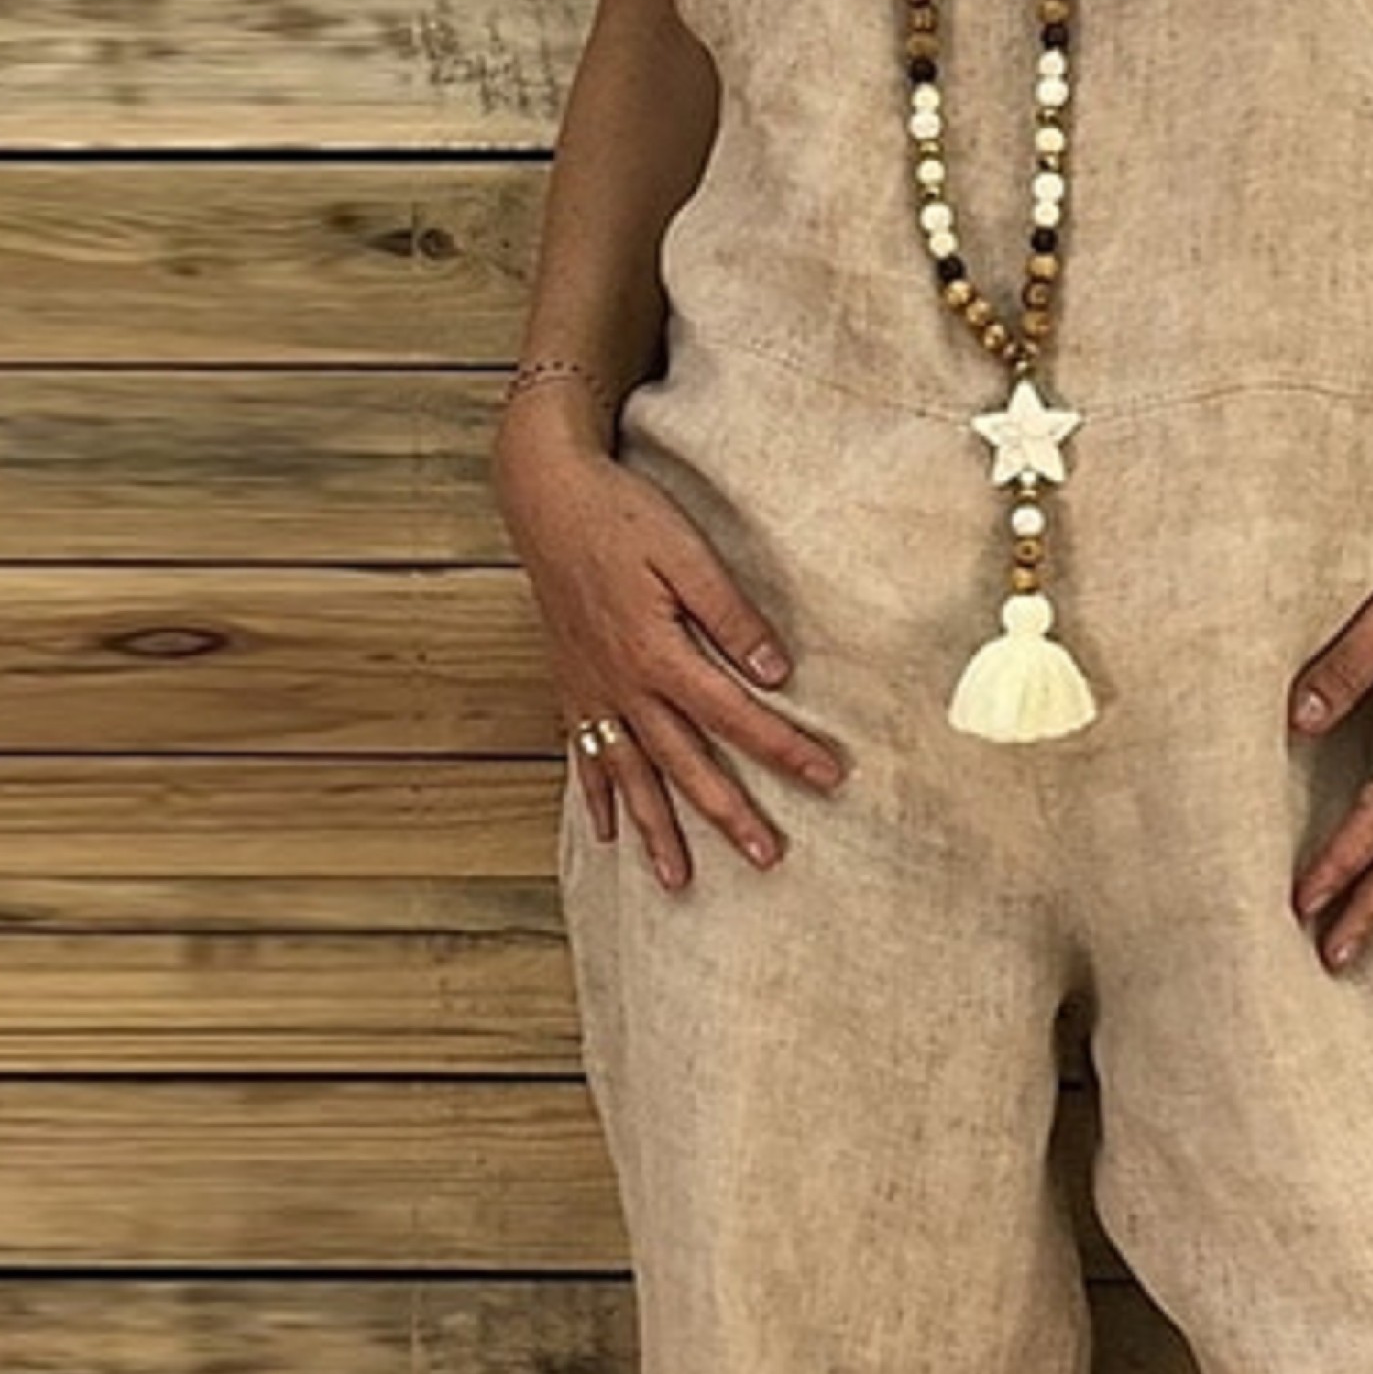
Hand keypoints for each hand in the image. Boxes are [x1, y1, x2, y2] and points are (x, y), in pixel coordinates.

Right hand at [494, 402, 847, 890]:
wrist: (544, 493)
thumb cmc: (619, 513)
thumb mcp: (686, 551)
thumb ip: (731, 615)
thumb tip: (776, 672)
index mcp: (659, 653)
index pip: (736, 716)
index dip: (785, 750)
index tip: (828, 778)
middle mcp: (623, 684)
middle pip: (685, 763)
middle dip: (728, 814)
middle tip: (766, 859)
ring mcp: (592, 690)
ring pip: (631, 774)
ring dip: (656, 829)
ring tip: (677, 880)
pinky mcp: (571, 684)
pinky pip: (585, 755)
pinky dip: (598, 796)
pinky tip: (608, 833)